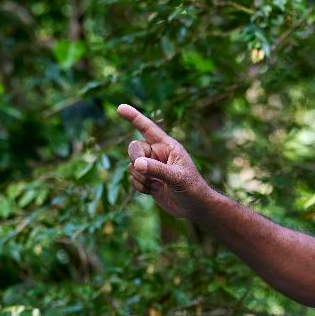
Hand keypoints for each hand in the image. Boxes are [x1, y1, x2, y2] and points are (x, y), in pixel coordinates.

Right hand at [116, 103, 209, 218]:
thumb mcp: (176, 178)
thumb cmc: (192, 188)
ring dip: (141, 178)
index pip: (148, 128)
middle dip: (136, 160)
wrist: (194, 207)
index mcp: (167, 146)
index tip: (120, 108)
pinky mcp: (147, 179)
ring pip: (132, 165)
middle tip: (146, 171)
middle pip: (134, 148)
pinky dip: (140, 186)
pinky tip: (154, 191)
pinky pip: (133, 179)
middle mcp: (157, 153)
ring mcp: (151, 167)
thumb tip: (136, 163)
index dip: (134, 117)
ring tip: (158, 186)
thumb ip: (157, 169)